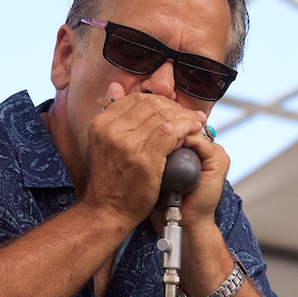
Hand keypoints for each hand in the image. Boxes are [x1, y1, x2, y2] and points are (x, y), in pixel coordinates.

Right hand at [80, 83, 209, 226]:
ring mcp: (126, 144)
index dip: (159, 101)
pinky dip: (185, 128)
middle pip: (151, 105)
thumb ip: (112, 115)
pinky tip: (193, 132)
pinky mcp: (144, 159)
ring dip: (184, 118)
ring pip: (163, 117)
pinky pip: (170, 133)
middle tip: (191, 116)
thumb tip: (116, 86)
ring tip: (196, 123)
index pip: (135, 99)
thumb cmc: (111, 180)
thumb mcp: (104, 142)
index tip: (173, 109)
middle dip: (175, 107)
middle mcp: (111, 130)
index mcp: (101, 123)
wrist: (108, 211)